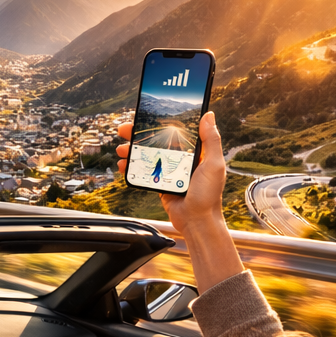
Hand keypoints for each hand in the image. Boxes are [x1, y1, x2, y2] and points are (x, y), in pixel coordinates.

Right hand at [116, 112, 226, 234]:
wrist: (197, 221)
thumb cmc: (209, 195)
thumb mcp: (214, 164)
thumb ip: (211, 140)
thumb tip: (209, 115)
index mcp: (194, 152)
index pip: (174, 131)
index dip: (159, 122)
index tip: (146, 115)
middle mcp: (180, 159)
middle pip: (156, 141)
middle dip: (138, 134)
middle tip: (124, 129)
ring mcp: (168, 171)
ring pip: (146, 155)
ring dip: (132, 150)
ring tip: (121, 149)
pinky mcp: (159, 183)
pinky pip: (143, 172)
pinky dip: (132, 167)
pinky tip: (124, 165)